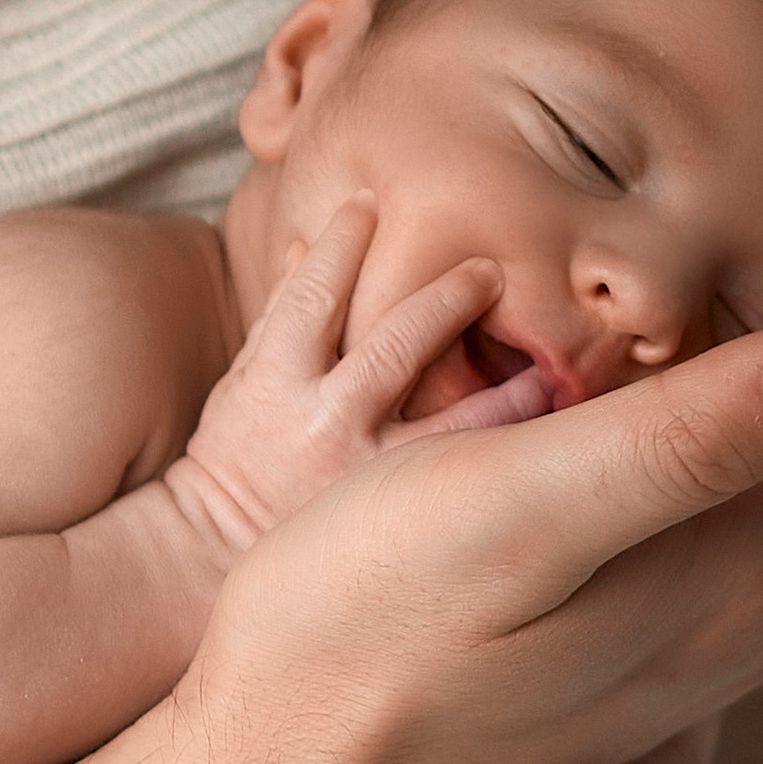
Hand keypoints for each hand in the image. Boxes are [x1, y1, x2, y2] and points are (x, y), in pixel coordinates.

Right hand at [170, 197, 546, 552]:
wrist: (210, 562)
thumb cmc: (234, 460)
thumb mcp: (242, 382)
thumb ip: (283, 318)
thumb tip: (314, 242)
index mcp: (271, 381)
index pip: (313, 293)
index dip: (346, 242)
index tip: (376, 201)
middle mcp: (320, 423)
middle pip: (394, 342)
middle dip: (446, 298)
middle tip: (491, 266)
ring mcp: (365, 474)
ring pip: (451, 418)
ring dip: (508, 388)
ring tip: (552, 356)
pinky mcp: (398, 521)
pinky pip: (464, 476)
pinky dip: (505, 446)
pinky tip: (550, 426)